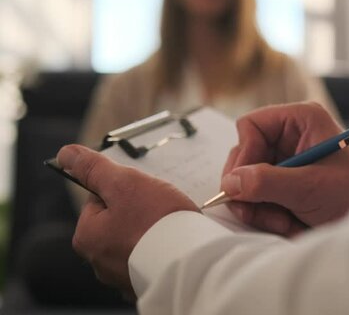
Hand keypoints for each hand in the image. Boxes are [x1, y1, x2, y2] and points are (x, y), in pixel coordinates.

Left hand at [57, 145, 198, 297]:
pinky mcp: (147, 284)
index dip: (125, 190)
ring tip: (172, 229)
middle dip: (139, 212)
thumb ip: (95, 169)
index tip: (144, 193)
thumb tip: (66, 154)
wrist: (192, 263)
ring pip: (137, 241)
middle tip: (161, 210)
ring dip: (152, 233)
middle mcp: (99, 263)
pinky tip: (176, 246)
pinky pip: (152, 259)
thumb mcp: (124, 184)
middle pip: (118, 222)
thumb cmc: (157, 222)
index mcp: (87, 237)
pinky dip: (162, 251)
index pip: (100, 200)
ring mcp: (123, 277)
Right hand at [221, 102, 348, 236]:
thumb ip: (267, 182)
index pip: (251, 126)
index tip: (244, 183)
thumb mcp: (310, 187)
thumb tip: (230, 182)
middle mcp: (291, 136)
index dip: (244, 154)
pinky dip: (268, 215)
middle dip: (251, 188)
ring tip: (285, 221)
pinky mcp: (285, 184)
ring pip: (247, 181)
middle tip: (258, 211)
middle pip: (244, 155)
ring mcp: (286, 161)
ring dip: (260, 207)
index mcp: (302, 120)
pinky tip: (290, 223)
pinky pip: (258, 197)